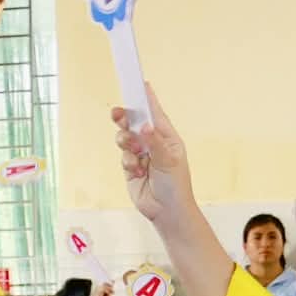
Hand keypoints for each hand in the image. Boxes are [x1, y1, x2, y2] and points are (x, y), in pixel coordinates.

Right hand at [112, 87, 193, 233]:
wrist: (167, 212)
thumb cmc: (176, 186)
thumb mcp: (169, 161)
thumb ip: (155, 142)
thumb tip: (145, 126)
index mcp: (167, 136)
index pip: (155, 113)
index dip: (147, 98)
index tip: (138, 83)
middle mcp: (153, 143)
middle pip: (135, 122)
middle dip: (126, 118)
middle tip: (118, 114)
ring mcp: (141, 154)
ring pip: (125, 138)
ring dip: (126, 142)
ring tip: (133, 151)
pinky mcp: (131, 167)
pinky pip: (124, 157)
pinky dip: (128, 162)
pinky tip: (137, 170)